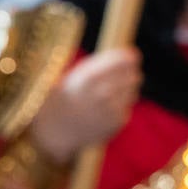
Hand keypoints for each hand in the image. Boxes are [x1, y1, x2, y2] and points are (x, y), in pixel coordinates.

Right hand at [29, 48, 141, 162]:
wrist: (53, 131)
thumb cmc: (63, 98)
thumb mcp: (75, 75)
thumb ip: (101, 66)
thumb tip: (131, 57)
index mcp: (91, 77)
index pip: (126, 60)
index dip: (130, 57)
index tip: (130, 57)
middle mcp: (105, 92)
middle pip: (134, 75)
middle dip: (128, 73)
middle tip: (119, 74)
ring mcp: (113, 109)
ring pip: (132, 90)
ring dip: (124, 89)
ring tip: (105, 93)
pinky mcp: (118, 122)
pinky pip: (127, 106)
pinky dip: (120, 104)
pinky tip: (103, 108)